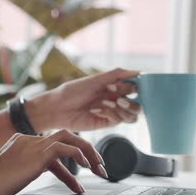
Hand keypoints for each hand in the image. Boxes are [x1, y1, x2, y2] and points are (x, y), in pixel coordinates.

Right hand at [0, 130, 106, 194]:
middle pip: (65, 136)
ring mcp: (32, 144)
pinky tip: (86, 167)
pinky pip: (65, 147)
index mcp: (22, 143)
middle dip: (85, 150)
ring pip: (69, 137)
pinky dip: (79, 154)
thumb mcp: (15, 176)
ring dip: (88, 152)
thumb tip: (49, 177)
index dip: (69, 166)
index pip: (53, 149)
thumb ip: (30, 171)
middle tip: (99, 167)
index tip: (78, 184)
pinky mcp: (37, 153)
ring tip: (99, 168)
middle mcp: (28, 140)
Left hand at [27, 68, 141, 131]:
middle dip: (131, 101)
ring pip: (132, 115)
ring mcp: (111, 112)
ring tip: (108, 102)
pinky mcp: (105, 123)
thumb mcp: (95, 79)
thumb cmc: (73, 90)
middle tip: (119, 97)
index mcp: (114, 87)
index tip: (131, 84)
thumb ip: (117, 74)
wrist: (57, 107)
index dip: (136, 87)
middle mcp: (115, 100)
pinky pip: (119, 120)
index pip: (136, 88)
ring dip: (123, 108)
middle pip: (138, 105)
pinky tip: (96, 109)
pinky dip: (111, 113)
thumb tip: (139, 71)